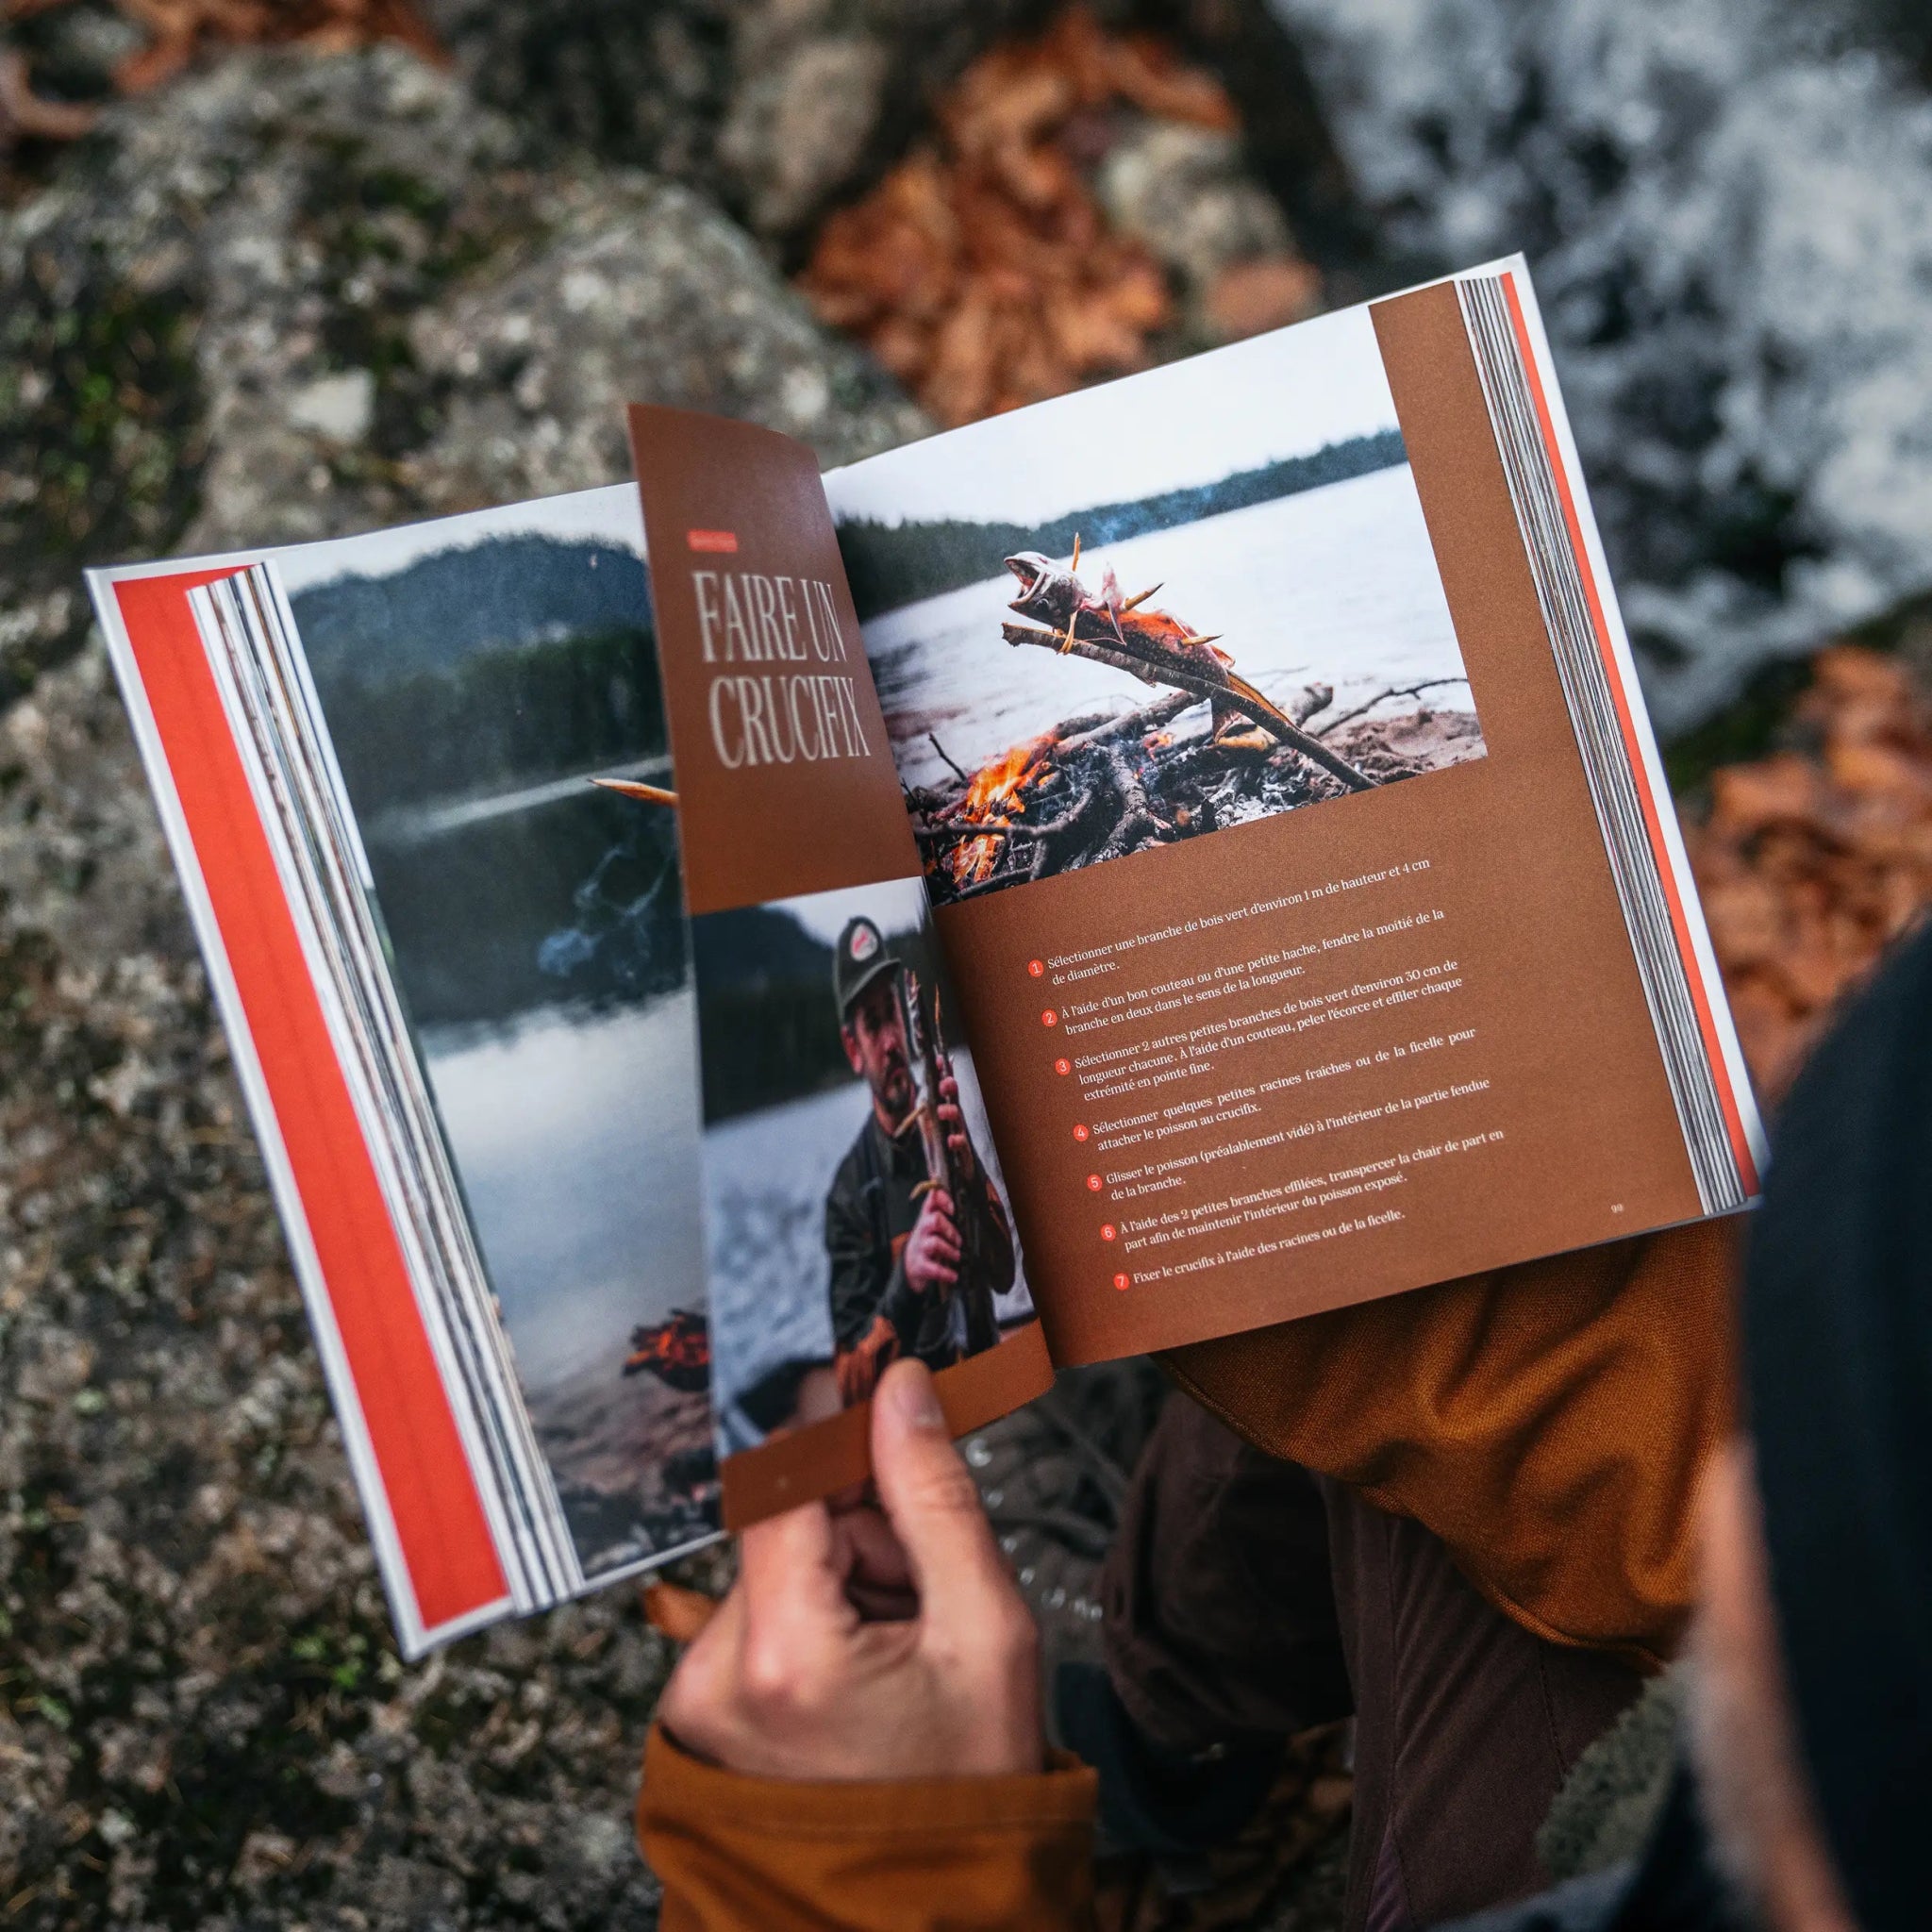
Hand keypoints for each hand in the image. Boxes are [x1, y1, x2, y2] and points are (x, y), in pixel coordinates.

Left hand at [658, 1360, 1042, 1779]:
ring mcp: (698, 1697)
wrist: (931, 1910)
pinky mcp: (698, 1708)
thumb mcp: (986, 1629)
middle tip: (917, 1591)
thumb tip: (898, 1392)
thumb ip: (935, 1498)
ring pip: (775, 1563)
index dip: (827, 1425)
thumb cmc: (970, 1787)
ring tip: (894, 1643)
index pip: (779, 1481)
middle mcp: (716, 1675)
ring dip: (839, 1574)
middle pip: (784, 1522)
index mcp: (785, 1656)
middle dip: (857, 1529)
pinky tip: (861, 1666)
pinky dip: (813, 1615)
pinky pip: (758, 1612)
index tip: (870, 1389)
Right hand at [903, 1187, 961, 1296]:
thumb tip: (951, 1187)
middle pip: (935, 1221)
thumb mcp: (932, 1224)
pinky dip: (945, 1272)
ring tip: (957, 1256)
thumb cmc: (927, 1242)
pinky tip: (953, 1275)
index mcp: (927, 1218)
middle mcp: (923, 1231)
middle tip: (958, 1240)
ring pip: (935, 1243)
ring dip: (949, 1250)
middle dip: (950, 1228)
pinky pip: (933, 1268)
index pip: (932, 1201)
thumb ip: (942, 1209)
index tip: (952, 1207)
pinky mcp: (921, 1266)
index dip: (942, 1200)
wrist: (910, 1267)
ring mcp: (920, 1248)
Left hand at [937, 1066, 977, 1182]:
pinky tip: (951, 1139)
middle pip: (954, 1099)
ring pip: (958, 1122)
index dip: (944, 1073)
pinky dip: (957, 1143)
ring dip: (951, 1113)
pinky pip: (961, 1147)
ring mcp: (960, 1135)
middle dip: (950, 1089)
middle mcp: (955, 1121)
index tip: (940, 1060)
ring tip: (943, 1110)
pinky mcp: (962, 1154)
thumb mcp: (929, 1117)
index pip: (946, 1089)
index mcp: (946, 1110)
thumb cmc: (941, 1142)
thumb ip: (929, 1095)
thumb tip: (933, 1068)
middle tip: (946, 1082)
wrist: (952, 1174)